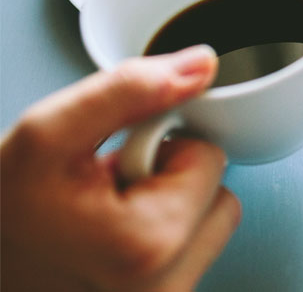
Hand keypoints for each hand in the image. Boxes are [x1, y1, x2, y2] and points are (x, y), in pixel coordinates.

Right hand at [0, 46, 240, 291]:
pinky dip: (160, 241)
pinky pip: (191, 258)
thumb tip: (201, 66)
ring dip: (169, 210)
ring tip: (107, 216)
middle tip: (109, 188)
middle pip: (221, 195)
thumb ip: (130, 90)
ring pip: (210, 228)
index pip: (211, 158)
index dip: (161, 146)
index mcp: (149, 245)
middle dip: (172, 180)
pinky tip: (113, 240)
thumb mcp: (49, 134)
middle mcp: (167, 288)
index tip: (115, 160)